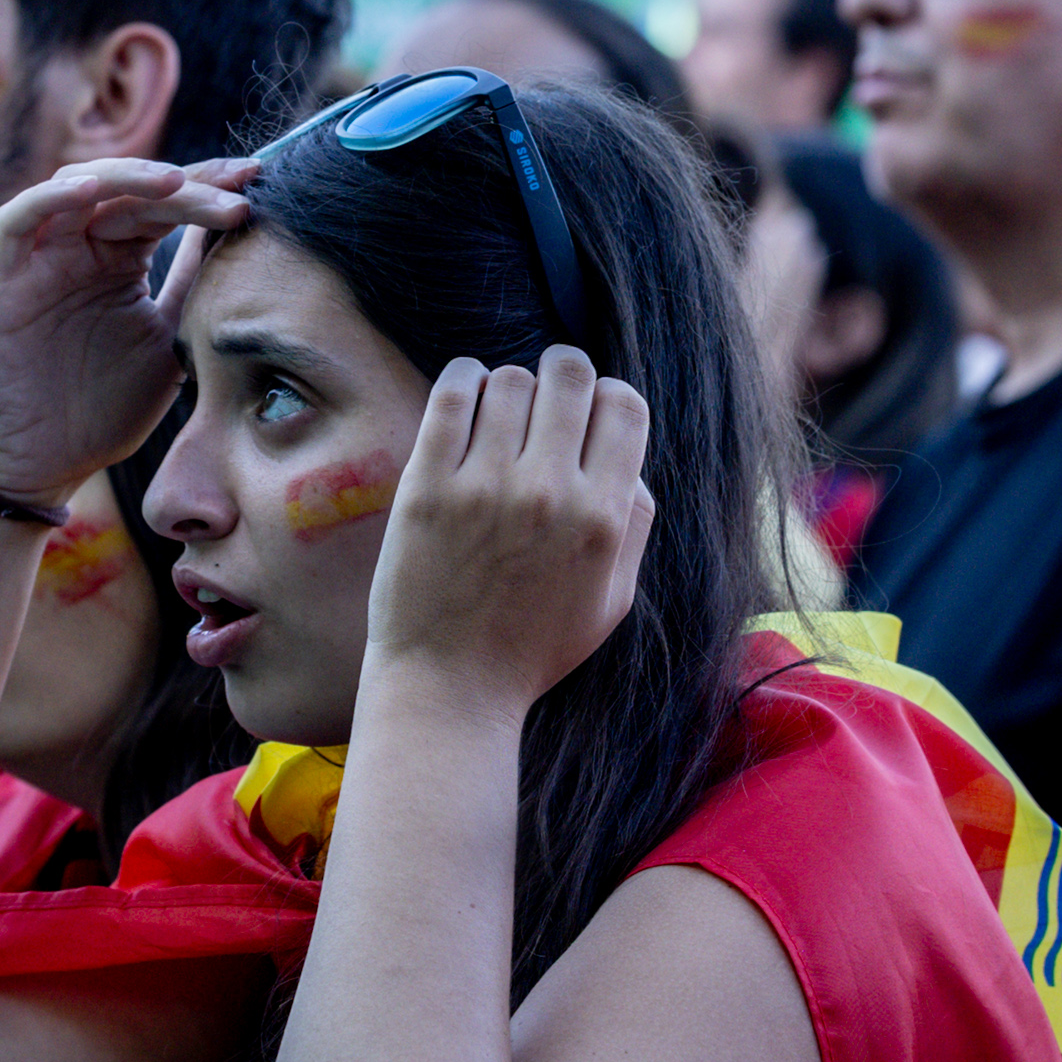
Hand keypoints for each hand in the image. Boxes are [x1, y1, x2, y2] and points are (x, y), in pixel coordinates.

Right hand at [0, 159, 251, 500]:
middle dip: (187, 185)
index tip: (259, 180)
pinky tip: (92, 190)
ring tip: (175, 182)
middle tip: (237, 188)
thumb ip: (192, 285)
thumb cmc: (102, 412)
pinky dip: (51, 197)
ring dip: (127, 177)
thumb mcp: (167, 340)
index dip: (209, 187)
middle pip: (132, 190)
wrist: (39, 468)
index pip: (164, 205)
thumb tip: (235, 238)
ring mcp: (39, 258)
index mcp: (119, 260)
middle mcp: (79, 248)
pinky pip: (17, 220)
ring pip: (78, 188)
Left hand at [359, 350, 650, 713]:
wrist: (450, 686)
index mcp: (602, 519)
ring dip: (511, 386)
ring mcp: (484, 486)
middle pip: (570, 375)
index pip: (624, 405)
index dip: (609, 398)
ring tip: (500, 414)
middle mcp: (549, 493)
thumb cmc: (533, 648)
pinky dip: (464, 378)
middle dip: (563, 375)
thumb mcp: (613, 600)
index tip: (588, 415)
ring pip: (511, 380)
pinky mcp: (427, 485)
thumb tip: (628, 464)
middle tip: (545, 399)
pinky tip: (467, 395)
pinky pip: (452, 393)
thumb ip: (634, 526)